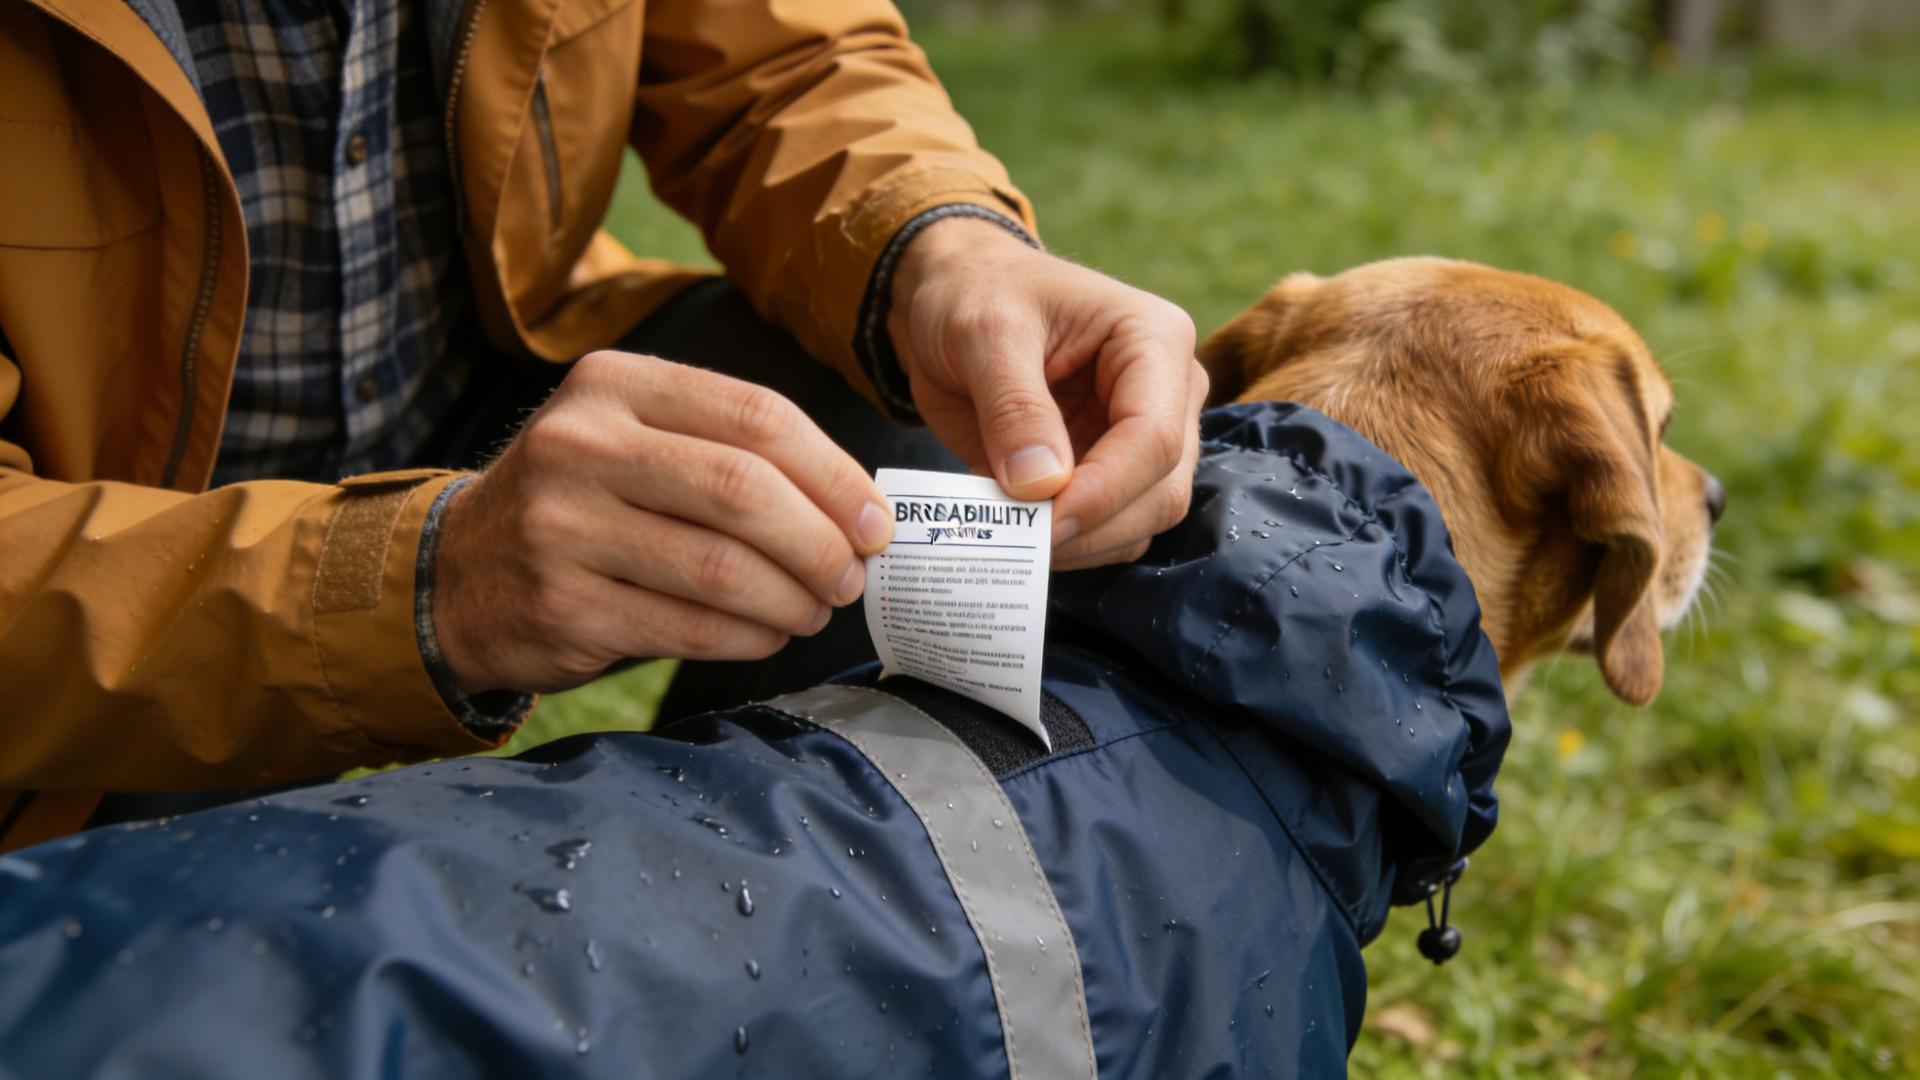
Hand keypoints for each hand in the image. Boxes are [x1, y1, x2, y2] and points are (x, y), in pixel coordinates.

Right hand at [431, 353, 894, 693]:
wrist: (456, 573)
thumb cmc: (581, 503)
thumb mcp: (632, 437)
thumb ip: (727, 449)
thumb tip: (856, 506)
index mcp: (614, 385)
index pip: (757, 418)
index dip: (834, 475)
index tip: (875, 522)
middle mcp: (581, 445)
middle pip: (744, 491)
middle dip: (820, 543)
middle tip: (851, 577)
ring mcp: (563, 527)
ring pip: (721, 568)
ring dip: (790, 598)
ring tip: (814, 610)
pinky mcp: (562, 604)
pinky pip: (688, 626)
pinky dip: (747, 637)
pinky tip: (767, 634)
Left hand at [889, 217, 1205, 568]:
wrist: (954, 297)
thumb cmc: (974, 294)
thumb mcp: (982, 332)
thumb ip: (1013, 407)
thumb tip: (1041, 486)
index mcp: (1153, 340)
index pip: (1153, 437)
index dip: (1102, 492)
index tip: (1039, 524)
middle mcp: (1168, 392)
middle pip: (1160, 491)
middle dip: (1091, 528)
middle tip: (1015, 543)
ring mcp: (1146, 437)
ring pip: (1141, 522)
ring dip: (1078, 545)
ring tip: (1007, 535)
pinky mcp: (1113, 471)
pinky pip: (1108, 530)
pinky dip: (1066, 544)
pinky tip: (1015, 531)